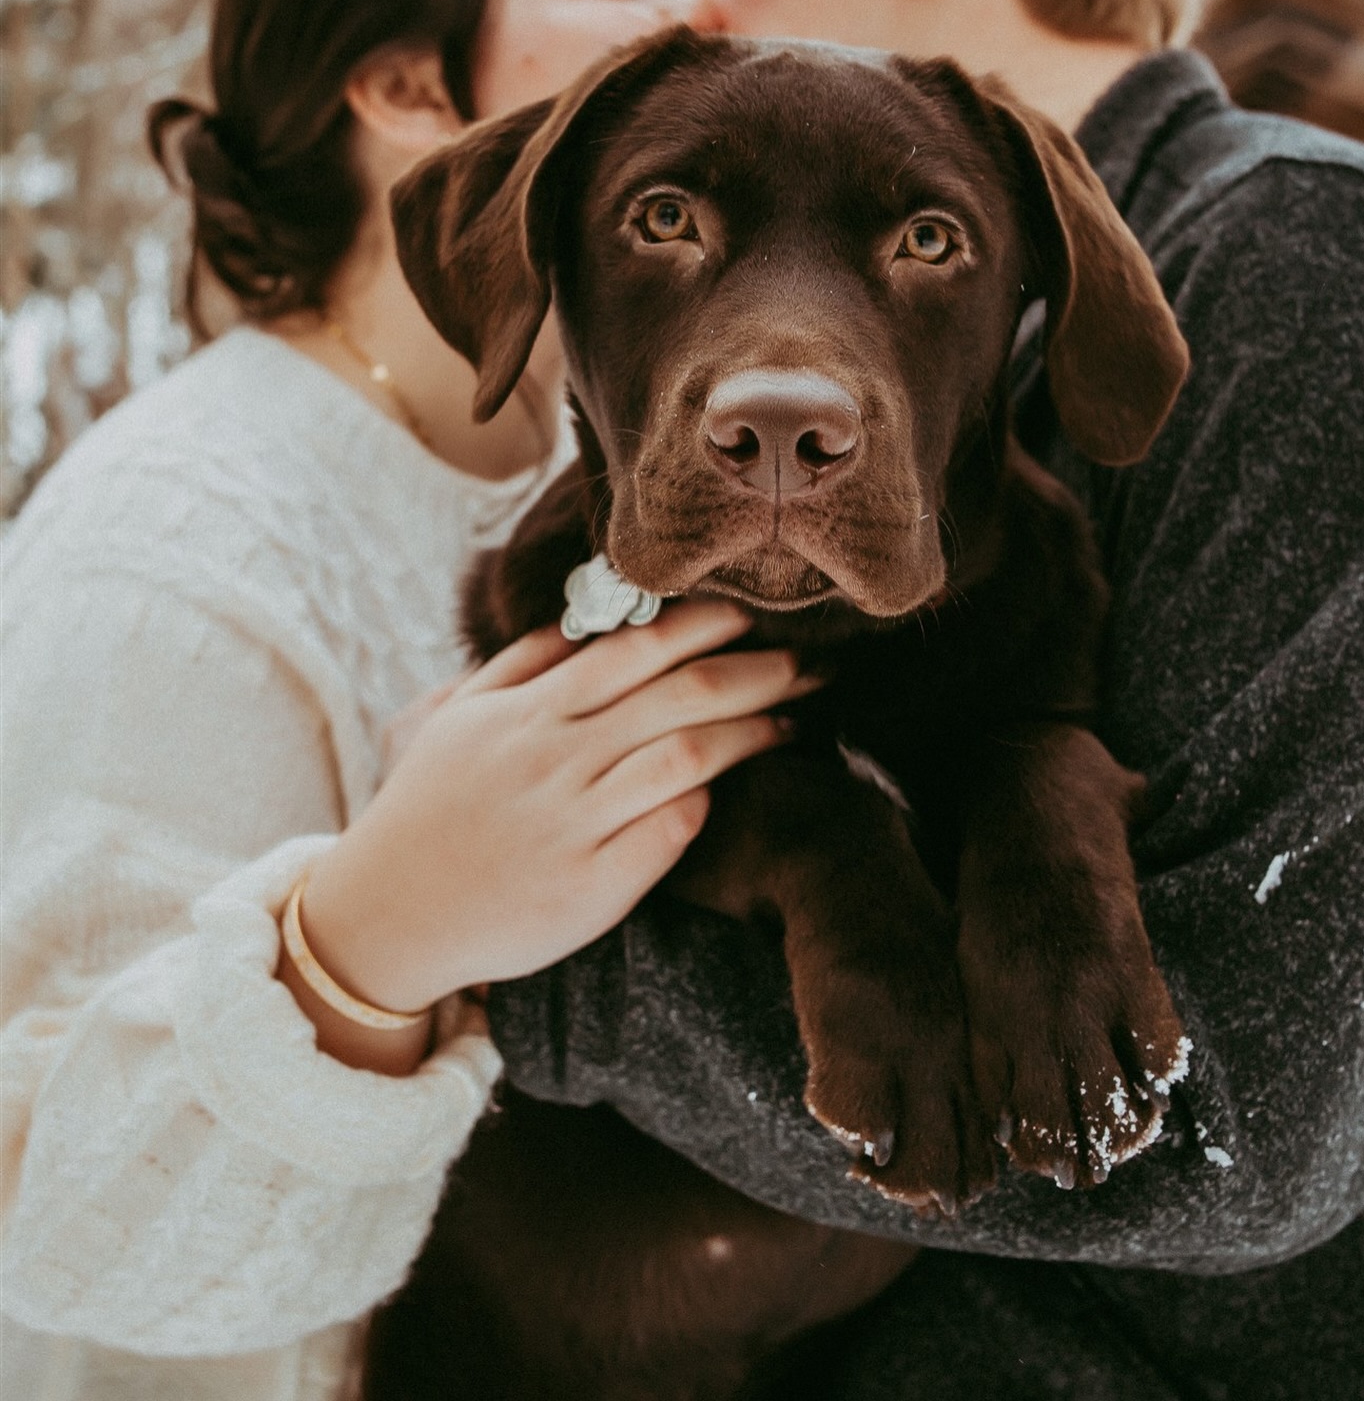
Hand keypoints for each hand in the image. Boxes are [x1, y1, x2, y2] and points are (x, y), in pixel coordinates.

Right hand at [294, 601, 811, 1047]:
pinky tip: (735, 792)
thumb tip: (582, 620)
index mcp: (529, 712)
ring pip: (687, 759)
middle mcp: (556, 759)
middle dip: (759, 670)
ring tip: (795, 721)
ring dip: (753, 733)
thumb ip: (520, 665)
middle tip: (815, 659)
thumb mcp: (455, 718)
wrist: (384, 917)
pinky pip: (668, 835)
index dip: (704, 625)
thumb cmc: (425, 810)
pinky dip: (705, 804)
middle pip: (680, 696)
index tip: (755, 610)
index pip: (635, 648)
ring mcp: (575, 824)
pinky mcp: (589, 889)